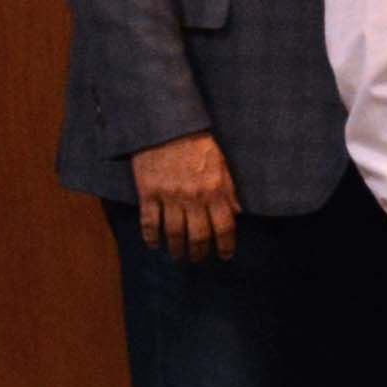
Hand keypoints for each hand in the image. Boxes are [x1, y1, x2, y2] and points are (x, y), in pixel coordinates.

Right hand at [129, 131, 238, 260]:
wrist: (166, 127)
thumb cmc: (197, 143)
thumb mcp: (222, 164)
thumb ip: (230, 190)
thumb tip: (238, 213)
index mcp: (215, 190)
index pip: (225, 226)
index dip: (226, 245)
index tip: (225, 255)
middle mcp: (193, 197)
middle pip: (198, 235)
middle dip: (200, 252)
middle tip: (199, 259)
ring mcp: (169, 197)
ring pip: (174, 233)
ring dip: (177, 248)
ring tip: (178, 255)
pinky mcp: (148, 193)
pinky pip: (149, 222)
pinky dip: (151, 237)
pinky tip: (154, 244)